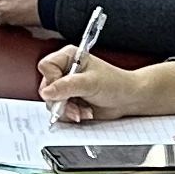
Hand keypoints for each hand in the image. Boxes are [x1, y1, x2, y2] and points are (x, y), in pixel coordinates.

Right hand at [40, 48, 174, 121]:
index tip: (65, 89)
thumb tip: (47, 92)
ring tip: (84, 110)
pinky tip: (85, 112)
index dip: (52, 80)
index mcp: (69, 57)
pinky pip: (59, 112)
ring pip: (51, 102)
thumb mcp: (91, 83)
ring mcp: (66, 88)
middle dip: (61, 101)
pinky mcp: (69, 102)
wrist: (128, 99)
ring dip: (68, 110)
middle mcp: (65, 71)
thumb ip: (67, 86)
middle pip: (46, 87)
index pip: (46, 67)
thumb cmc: (116, 84)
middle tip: (75, 104)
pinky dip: (71, 115)